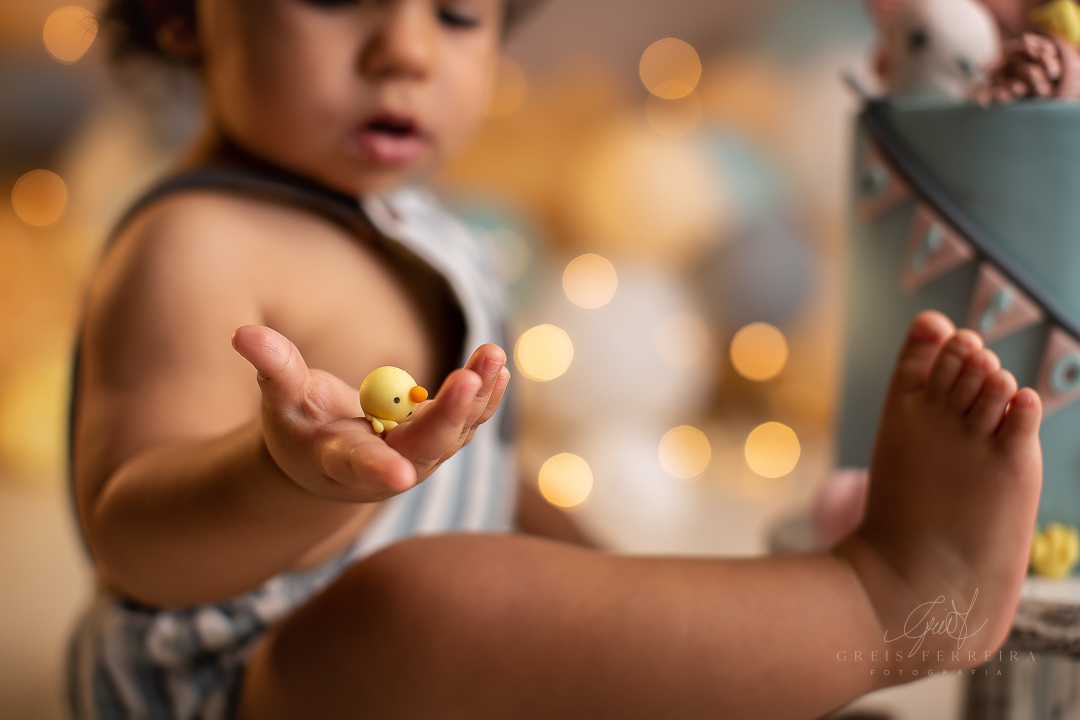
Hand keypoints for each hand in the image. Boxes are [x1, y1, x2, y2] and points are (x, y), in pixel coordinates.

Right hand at [232, 326, 509, 503]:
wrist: (328, 458)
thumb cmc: (299, 429)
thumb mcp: (280, 402)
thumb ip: (273, 370)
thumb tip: (243, 334)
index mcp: (342, 463)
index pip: (361, 467)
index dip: (379, 469)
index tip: (400, 473)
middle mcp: (390, 465)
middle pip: (427, 444)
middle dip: (451, 412)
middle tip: (469, 376)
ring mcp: (422, 454)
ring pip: (457, 430)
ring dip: (479, 395)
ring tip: (493, 356)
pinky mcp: (440, 437)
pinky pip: (468, 418)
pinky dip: (485, 394)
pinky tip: (498, 368)